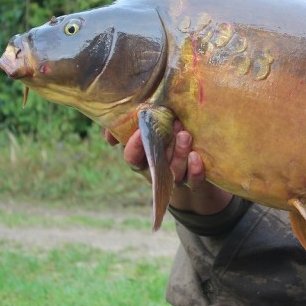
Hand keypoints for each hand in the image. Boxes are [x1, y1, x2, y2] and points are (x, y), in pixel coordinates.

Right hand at [103, 125, 231, 213]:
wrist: (195, 153)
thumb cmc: (165, 135)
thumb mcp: (147, 128)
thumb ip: (125, 126)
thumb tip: (109, 137)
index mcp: (142, 158)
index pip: (132, 157)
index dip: (134, 147)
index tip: (140, 131)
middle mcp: (157, 170)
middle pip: (157, 164)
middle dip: (164, 146)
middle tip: (174, 124)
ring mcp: (175, 177)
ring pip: (175, 172)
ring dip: (180, 153)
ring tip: (185, 135)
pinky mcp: (194, 180)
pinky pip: (194, 180)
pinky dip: (195, 170)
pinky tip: (196, 156)